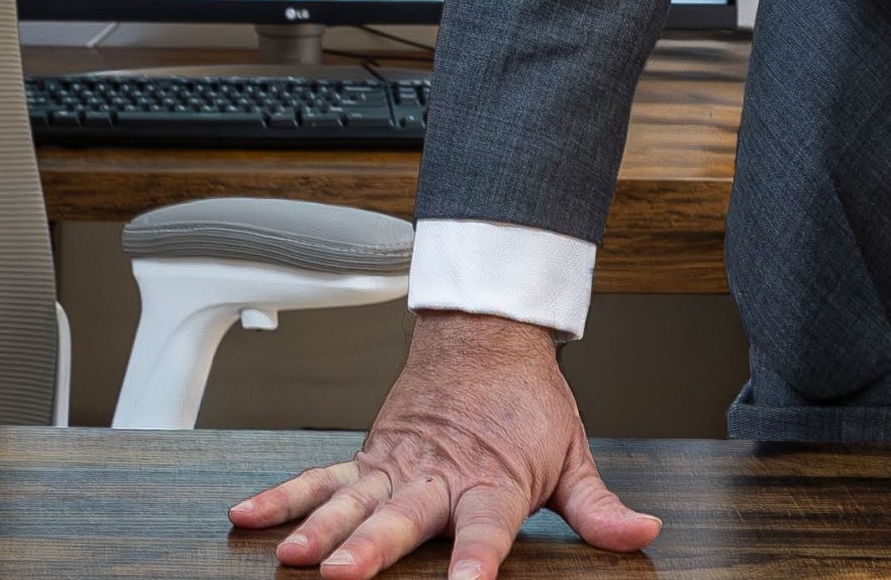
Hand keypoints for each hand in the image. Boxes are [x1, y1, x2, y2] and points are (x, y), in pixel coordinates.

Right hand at [226, 311, 661, 579]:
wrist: (489, 334)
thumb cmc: (528, 405)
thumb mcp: (572, 454)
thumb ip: (597, 508)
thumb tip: (643, 534)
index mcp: (494, 482)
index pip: (488, 529)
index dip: (479, 560)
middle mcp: (439, 476)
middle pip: (405, 518)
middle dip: (374, 549)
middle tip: (346, 574)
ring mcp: (398, 467)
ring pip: (355, 500)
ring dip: (322, 528)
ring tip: (294, 556)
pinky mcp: (369, 459)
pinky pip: (320, 479)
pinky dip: (284, 497)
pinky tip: (247, 518)